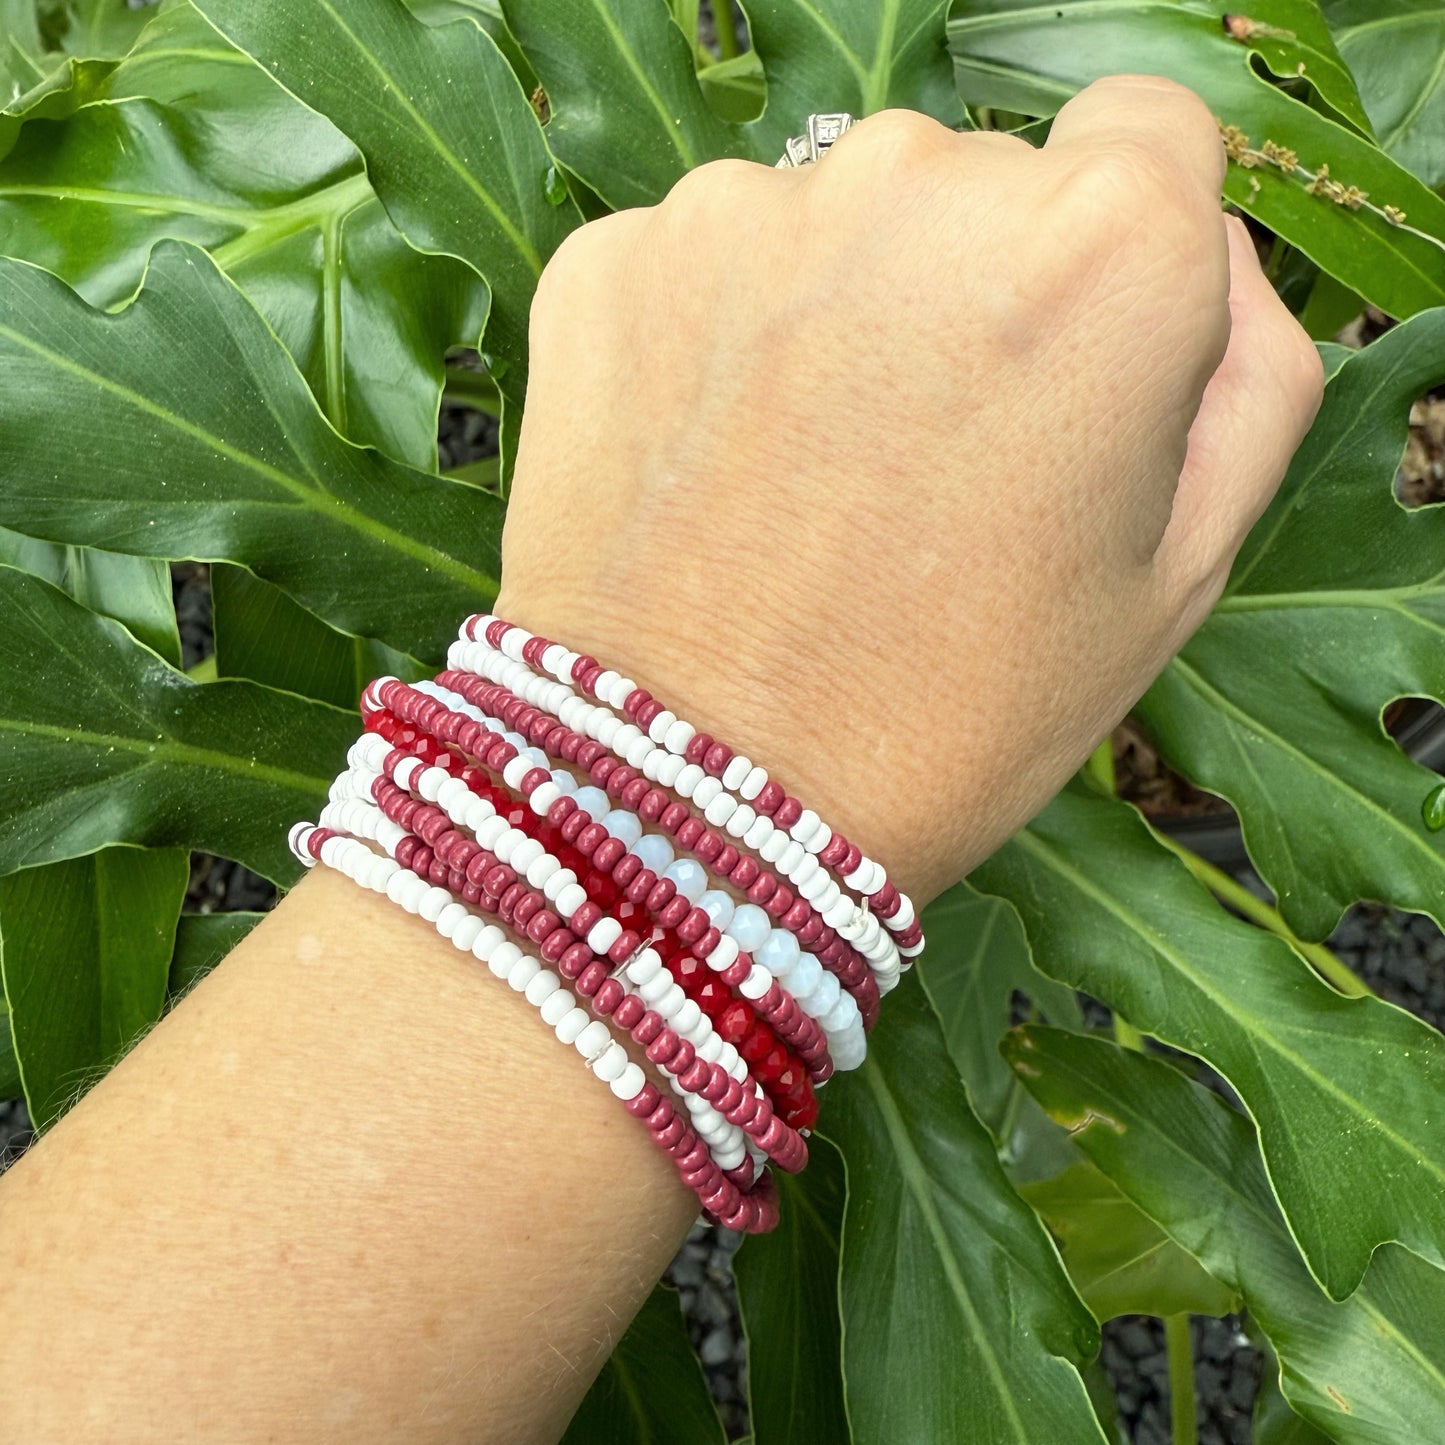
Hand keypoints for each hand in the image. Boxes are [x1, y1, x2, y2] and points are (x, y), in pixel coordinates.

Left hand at [498, 75, 1322, 900]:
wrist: (699, 797)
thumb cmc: (951, 712)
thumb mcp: (1176, 575)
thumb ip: (1242, 380)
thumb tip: (1199, 252)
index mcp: (1101, 251)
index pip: (1147, 133)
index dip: (1119, 245)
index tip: (1067, 346)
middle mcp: (920, 184)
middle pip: (979, 177)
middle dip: (972, 289)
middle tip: (928, 461)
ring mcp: (745, 214)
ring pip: (831, 216)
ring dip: (837, 310)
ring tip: (813, 480)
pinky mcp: (612, 262)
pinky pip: (705, 263)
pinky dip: (714, 336)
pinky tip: (717, 466)